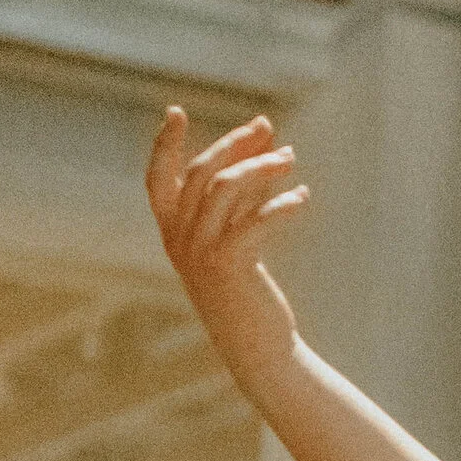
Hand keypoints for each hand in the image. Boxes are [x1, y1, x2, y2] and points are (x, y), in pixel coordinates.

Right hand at [146, 107, 306, 382]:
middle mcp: (178, 240)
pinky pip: (256, 219)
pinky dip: (282, 204)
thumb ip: (246, 191)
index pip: (157, 180)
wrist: (257, 349)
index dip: (163, 146)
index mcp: (172, 233)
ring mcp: (200, 253)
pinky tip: (303, 198)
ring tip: (291, 158)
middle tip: (266, 128)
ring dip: (261, 166)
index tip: (175, 111)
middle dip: (234, 144)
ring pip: (226, 187)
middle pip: (201, 172)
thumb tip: (265, 140)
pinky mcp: (229, 266)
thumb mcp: (238, 237)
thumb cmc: (247, 291)